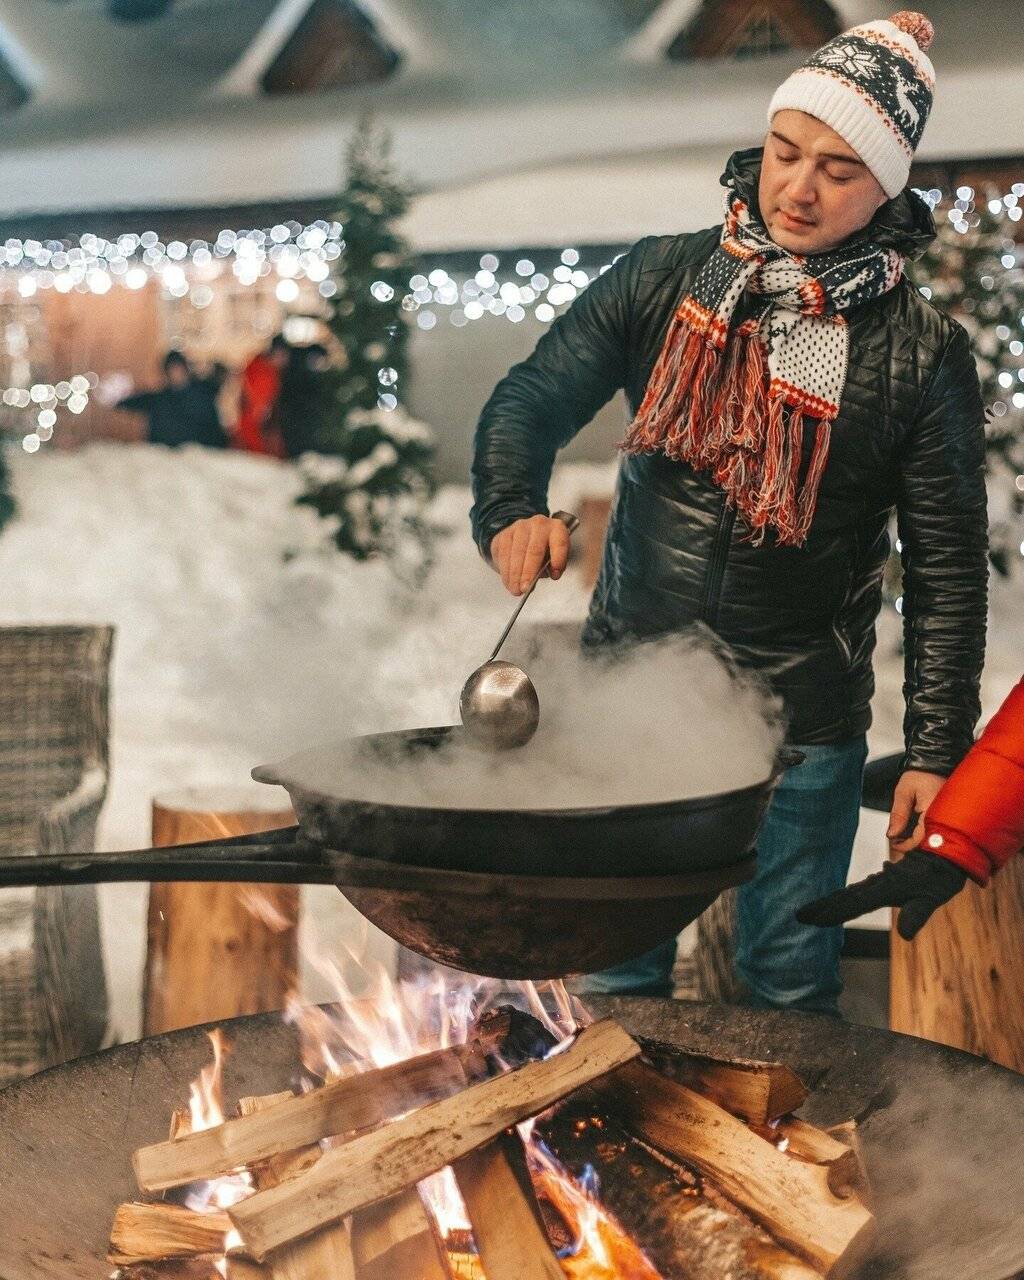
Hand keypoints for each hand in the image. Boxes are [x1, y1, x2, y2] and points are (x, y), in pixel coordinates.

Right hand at [489, 515, 570, 595]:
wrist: (525, 536)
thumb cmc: (544, 550)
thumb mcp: (553, 557)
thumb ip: (552, 566)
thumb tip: (547, 576)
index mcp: (557, 529)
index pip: (560, 543)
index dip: (558, 559)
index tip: (555, 575)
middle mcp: (539, 524)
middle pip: (534, 550)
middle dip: (529, 572)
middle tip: (526, 588)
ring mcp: (520, 527)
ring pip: (516, 553)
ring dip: (515, 575)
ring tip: (516, 589)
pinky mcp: (504, 534)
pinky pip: (503, 554)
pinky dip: (505, 571)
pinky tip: (509, 582)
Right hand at [796, 849, 967, 939]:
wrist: (951, 850)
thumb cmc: (943, 875)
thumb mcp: (931, 897)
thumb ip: (917, 915)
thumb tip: (905, 936)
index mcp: (885, 889)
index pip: (853, 903)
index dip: (831, 911)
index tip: (809, 918)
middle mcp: (880, 885)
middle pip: (846, 898)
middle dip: (824, 907)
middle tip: (801, 916)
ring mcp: (883, 882)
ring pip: (852, 893)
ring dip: (833, 902)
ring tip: (814, 912)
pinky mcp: (889, 881)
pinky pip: (863, 891)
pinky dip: (849, 897)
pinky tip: (846, 900)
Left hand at [887, 769, 945, 853]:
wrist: (935, 764)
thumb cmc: (920, 775)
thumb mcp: (903, 792)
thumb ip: (898, 814)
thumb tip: (892, 834)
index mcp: (932, 811)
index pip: (921, 838)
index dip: (906, 845)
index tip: (894, 844)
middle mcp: (944, 817)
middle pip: (928, 842)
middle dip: (913, 845)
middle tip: (898, 841)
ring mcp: (948, 818)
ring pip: (933, 839)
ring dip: (919, 840)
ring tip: (904, 836)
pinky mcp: (949, 818)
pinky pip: (937, 832)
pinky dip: (925, 834)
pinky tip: (915, 830)